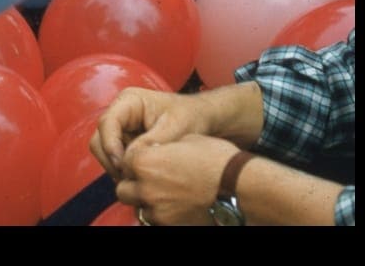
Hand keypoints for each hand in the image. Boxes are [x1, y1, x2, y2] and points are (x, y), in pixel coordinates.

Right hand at [90, 88, 215, 180]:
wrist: (202, 118)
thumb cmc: (190, 117)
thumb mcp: (174, 129)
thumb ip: (151, 142)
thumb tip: (130, 159)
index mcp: (129, 101)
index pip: (107, 122)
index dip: (110, 145)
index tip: (123, 165)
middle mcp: (120, 112)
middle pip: (100, 138)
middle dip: (111, 159)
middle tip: (129, 177)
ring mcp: (121, 127)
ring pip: (104, 150)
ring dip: (116, 166)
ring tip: (136, 178)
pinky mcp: (125, 140)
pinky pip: (114, 157)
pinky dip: (123, 168)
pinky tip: (138, 175)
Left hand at [115, 134, 240, 225]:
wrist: (240, 187)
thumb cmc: (216, 159)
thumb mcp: (186, 139)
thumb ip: (161, 146)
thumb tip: (155, 149)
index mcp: (144, 161)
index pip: (124, 162)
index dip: (135, 162)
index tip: (147, 162)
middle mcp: (145, 187)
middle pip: (124, 188)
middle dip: (134, 185)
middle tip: (151, 181)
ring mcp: (157, 209)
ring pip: (138, 207)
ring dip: (146, 201)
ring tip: (165, 195)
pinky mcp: (169, 225)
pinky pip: (154, 220)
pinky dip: (160, 214)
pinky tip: (175, 206)